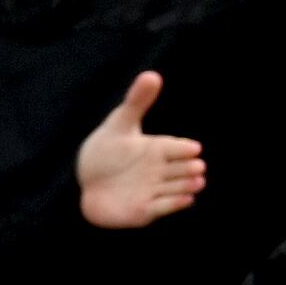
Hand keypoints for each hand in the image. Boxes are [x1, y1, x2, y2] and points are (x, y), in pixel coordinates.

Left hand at [76, 71, 206, 231]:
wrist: (87, 185)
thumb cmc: (106, 153)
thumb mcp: (118, 126)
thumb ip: (136, 102)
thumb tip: (152, 74)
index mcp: (156, 148)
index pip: (176, 147)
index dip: (184, 148)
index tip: (193, 148)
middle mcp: (160, 169)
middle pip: (181, 168)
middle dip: (189, 168)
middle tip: (197, 166)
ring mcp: (155, 189)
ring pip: (177, 187)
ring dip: (187, 185)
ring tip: (197, 181)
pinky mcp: (147, 209)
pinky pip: (165, 206)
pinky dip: (175, 203)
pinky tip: (187, 198)